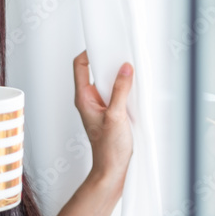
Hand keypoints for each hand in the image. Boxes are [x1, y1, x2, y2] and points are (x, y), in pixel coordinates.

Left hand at [72, 49, 133, 185]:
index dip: (89, 52)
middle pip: (95, 71)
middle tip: (122, 57)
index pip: (80, 65)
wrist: (112, 169)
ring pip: (107, 82)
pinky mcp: (111, 112)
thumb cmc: (108, 149)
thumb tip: (125, 69)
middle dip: (108, 62)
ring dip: (118, 77)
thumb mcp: (116, 116)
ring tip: (130, 75)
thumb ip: (120, 91)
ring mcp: (100, 106)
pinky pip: (116, 93)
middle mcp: (90, 100)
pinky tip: (134, 91)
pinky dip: (124, 88)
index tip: (104, 46)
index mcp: (83, 98)